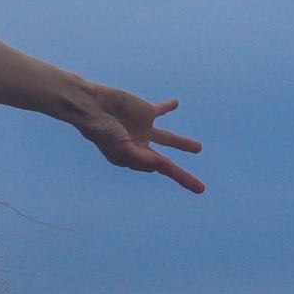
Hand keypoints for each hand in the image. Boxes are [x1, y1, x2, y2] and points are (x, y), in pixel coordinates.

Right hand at [68, 80, 205, 193]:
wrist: (92, 105)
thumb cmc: (102, 130)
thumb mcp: (122, 149)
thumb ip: (143, 159)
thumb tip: (166, 167)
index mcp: (132, 159)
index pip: (158, 168)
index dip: (164, 167)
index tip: (163, 163)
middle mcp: (139, 147)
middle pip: (166, 163)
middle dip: (182, 176)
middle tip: (200, 189)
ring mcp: (143, 129)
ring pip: (168, 139)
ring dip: (183, 144)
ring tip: (198, 149)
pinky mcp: (145, 112)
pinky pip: (161, 110)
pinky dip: (168, 107)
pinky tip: (175, 103)